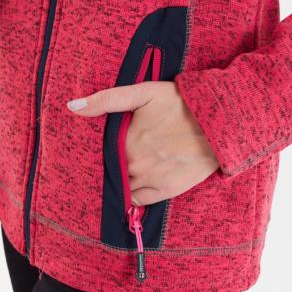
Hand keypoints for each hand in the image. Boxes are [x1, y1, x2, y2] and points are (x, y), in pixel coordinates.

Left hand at [67, 80, 218, 204]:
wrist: (219, 121)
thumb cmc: (180, 102)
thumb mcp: (143, 92)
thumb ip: (107, 99)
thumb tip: (72, 106)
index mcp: (124, 140)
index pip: (98, 153)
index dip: (96, 152)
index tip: (92, 150)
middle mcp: (134, 163)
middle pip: (110, 170)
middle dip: (108, 166)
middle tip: (113, 158)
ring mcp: (150, 178)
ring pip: (122, 186)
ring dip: (120, 181)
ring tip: (125, 171)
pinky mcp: (167, 189)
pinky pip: (139, 200)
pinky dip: (133, 195)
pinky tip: (134, 186)